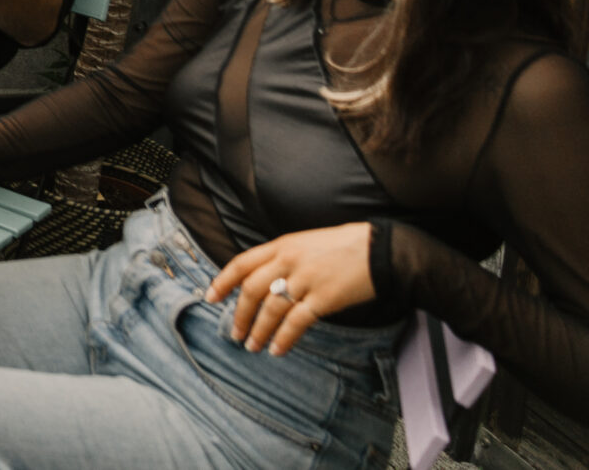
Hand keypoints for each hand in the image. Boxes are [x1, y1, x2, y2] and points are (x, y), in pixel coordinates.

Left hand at [209, 224, 377, 354]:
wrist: (380, 250)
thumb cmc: (345, 246)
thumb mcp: (306, 243)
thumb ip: (284, 258)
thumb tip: (266, 279)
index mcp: (282, 245)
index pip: (242, 263)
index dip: (223, 281)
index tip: (211, 297)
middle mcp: (288, 261)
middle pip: (251, 289)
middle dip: (239, 313)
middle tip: (233, 332)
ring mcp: (305, 280)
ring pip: (270, 309)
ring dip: (258, 330)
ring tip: (251, 345)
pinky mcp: (323, 298)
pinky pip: (296, 322)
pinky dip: (284, 338)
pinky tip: (277, 349)